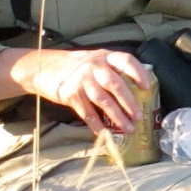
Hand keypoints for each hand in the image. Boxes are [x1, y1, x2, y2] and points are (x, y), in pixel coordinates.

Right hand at [10, 49, 151, 134]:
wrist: (42, 67)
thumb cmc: (75, 66)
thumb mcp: (94, 60)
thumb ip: (111, 69)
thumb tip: (135, 88)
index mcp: (104, 56)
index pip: (126, 61)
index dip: (138, 73)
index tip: (147, 87)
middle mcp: (94, 66)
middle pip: (115, 85)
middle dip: (129, 102)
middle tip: (139, 116)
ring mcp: (81, 80)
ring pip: (103, 101)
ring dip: (117, 117)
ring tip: (129, 128)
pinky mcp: (70, 95)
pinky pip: (87, 112)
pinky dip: (97, 125)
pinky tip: (106, 134)